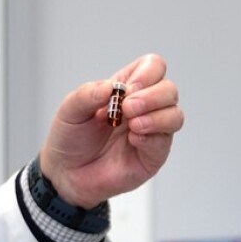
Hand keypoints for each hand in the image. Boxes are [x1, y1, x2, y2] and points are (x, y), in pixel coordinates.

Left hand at [38, 53, 182, 207]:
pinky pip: (164, 142)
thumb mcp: (70, 110)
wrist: (65, 174)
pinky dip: (151, 137)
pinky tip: (133, 139)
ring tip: (132, 124)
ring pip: (175, 115)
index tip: (127, 90)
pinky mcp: (151, 157)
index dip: (147, 74)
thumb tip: (110, 88)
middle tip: (128, 108)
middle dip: (152, 96)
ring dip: (157, 116)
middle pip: (169, 89)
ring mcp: (151, 132)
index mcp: (128, 89)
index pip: (154, 67)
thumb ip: (87, 94)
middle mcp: (145, 108)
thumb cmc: (71, 139)